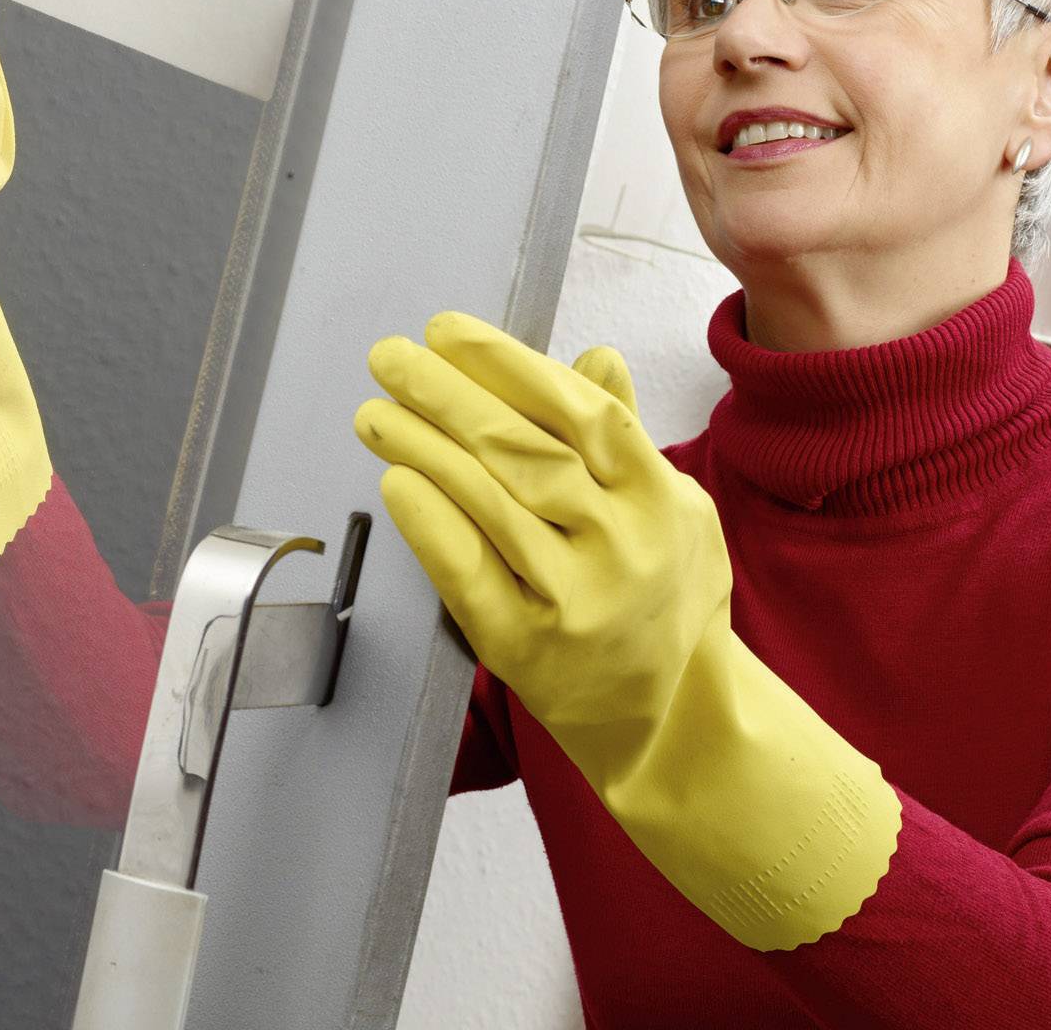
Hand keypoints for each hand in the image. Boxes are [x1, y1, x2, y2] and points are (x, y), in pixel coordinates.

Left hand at [356, 315, 729, 756]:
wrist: (675, 720)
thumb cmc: (664, 598)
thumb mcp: (673, 510)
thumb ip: (626, 434)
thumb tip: (595, 356)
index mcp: (661, 498)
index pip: (581, 412)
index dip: (510, 365)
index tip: (447, 331)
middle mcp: (623, 546)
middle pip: (524, 452)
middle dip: (448, 394)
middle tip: (390, 355)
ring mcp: (575, 601)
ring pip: (490, 504)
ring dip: (422, 447)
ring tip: (375, 411)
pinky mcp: (526, 649)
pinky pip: (468, 574)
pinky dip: (430, 524)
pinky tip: (395, 482)